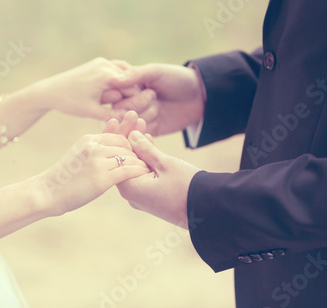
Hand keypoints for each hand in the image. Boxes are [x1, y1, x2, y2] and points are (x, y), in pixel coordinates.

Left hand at [30, 58, 139, 120]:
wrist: (51, 91)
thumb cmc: (70, 102)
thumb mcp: (93, 112)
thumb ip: (114, 114)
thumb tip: (134, 117)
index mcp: (107, 76)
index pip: (133, 89)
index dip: (135, 102)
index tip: (135, 112)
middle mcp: (106, 65)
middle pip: (131, 80)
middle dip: (132, 93)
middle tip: (132, 107)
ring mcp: (102, 61)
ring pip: (125, 73)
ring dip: (127, 85)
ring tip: (125, 101)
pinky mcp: (98, 62)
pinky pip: (116, 69)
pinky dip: (120, 79)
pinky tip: (118, 92)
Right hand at [33, 133, 149, 215]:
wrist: (48, 192)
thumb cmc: (64, 176)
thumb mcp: (79, 154)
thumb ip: (96, 148)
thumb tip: (111, 145)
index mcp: (89, 139)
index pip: (118, 137)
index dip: (130, 145)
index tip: (138, 153)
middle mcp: (94, 147)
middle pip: (126, 146)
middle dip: (138, 153)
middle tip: (148, 161)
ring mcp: (97, 162)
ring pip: (129, 157)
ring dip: (140, 163)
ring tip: (148, 169)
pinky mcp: (101, 179)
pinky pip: (127, 171)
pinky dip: (138, 172)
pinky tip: (143, 176)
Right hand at [102, 63, 204, 135]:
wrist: (200, 96)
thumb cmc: (177, 78)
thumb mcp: (156, 72)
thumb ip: (135, 75)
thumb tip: (113, 79)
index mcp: (127, 87)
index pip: (113, 95)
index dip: (126, 94)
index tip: (143, 87)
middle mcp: (128, 102)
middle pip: (119, 111)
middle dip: (137, 104)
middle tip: (154, 95)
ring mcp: (138, 118)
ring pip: (129, 124)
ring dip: (145, 115)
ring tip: (158, 107)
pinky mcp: (148, 131)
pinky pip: (140, 135)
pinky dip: (148, 128)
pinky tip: (158, 119)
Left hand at [104, 112, 199, 227]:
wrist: (208, 209)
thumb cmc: (187, 187)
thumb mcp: (165, 164)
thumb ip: (146, 149)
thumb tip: (131, 135)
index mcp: (129, 187)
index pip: (118, 156)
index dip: (120, 134)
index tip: (119, 118)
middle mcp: (131, 194)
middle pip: (125, 160)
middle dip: (129, 138)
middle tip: (131, 116)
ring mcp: (141, 197)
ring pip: (135, 166)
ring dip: (139, 147)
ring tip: (141, 124)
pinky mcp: (151, 197)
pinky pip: (144, 174)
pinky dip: (146, 159)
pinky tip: (148, 141)